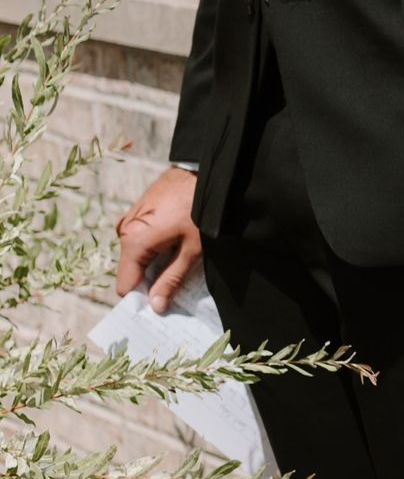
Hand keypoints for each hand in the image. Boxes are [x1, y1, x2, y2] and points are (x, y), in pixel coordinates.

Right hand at [115, 167, 201, 313]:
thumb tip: (155, 307)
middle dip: (150, 281)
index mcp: (133, 241)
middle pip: (132, 270)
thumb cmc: (201, 210)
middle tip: (175, 286)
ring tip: (179, 260)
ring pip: (136, 254)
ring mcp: (129, 219)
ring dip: (153, 262)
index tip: (159, 308)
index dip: (141, 299)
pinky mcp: (137, 211)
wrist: (204, 170)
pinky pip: (139, 237)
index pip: (125, 285)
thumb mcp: (192, 250)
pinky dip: (153, 246)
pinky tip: (174, 244)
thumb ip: (172, 280)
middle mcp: (124, 230)